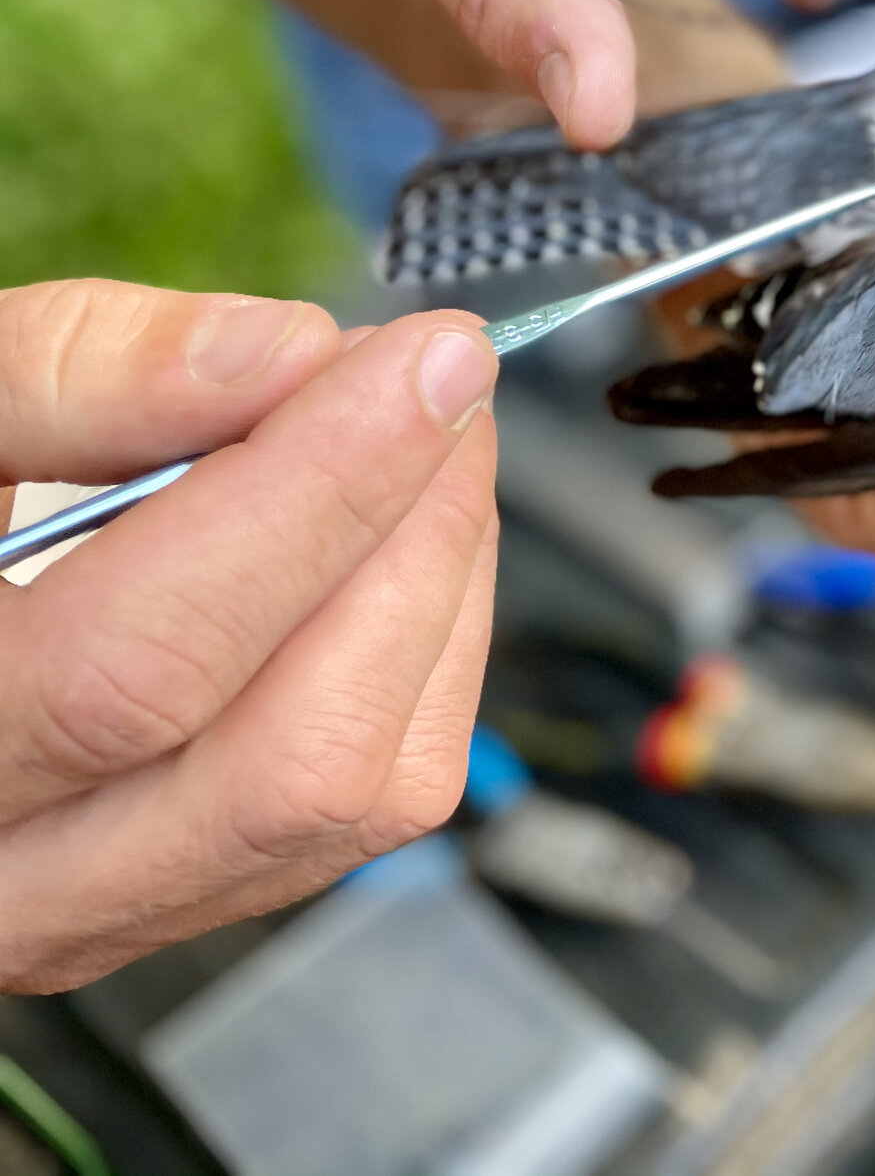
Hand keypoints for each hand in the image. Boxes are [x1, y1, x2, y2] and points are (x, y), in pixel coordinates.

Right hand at [0, 282, 498, 991]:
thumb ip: (70, 376)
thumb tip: (283, 359)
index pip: (143, 665)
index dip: (319, 500)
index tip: (428, 363)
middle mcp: (18, 884)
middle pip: (293, 762)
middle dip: (410, 544)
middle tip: (440, 379)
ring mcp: (120, 906)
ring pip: (368, 792)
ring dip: (438, 586)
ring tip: (414, 432)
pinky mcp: (214, 884)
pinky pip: (383, 788)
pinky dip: (431, 639)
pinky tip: (397, 531)